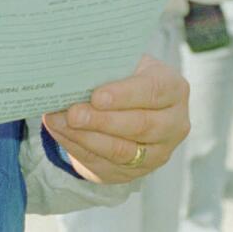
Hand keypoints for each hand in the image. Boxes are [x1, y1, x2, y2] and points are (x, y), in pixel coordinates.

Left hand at [42, 54, 189, 183]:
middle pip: (139, 125)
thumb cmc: (122, 75)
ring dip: (86, 137)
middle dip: (101, 121)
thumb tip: (70, 66)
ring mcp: (159, 151)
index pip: (153, 91)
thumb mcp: (121, 62)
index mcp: (173, 88)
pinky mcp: (137, 171)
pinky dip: (78, 148)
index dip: (124, 95)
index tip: (96, 97)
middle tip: (73, 114)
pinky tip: (60, 133)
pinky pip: (106, 164)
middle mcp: (174, 123)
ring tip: (58, 122)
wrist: (127, 102)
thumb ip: (104, 64)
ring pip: (122, 150)